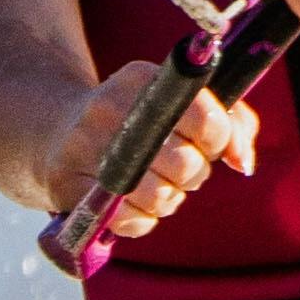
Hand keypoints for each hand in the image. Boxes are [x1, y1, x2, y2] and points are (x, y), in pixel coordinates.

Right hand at [45, 51, 256, 242]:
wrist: (57, 134)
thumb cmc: (137, 124)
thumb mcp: (179, 105)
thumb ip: (231, 123)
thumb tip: (243, 161)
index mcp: (141, 79)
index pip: (206, 118)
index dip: (218, 140)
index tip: (208, 143)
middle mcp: (109, 107)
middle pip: (186, 164)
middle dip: (193, 174)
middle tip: (178, 167)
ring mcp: (84, 147)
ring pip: (160, 197)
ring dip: (168, 199)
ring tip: (155, 184)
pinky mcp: (68, 185)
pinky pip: (132, 220)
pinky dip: (142, 219)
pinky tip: (132, 201)